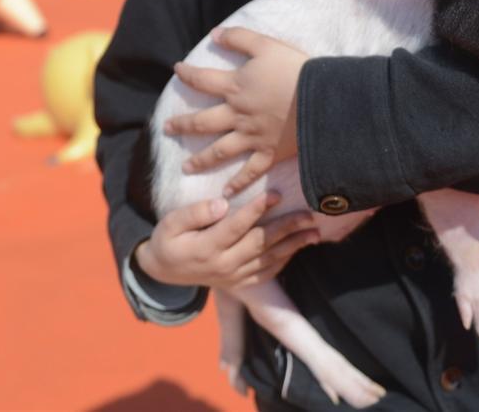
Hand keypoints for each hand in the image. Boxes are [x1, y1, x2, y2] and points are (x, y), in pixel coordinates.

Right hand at [134, 191, 318, 289]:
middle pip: (260, 243)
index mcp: (206, 249)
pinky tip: (299, 247)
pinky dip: (285, 260)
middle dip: (287, 227)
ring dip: (294, 245)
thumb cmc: (169, 240)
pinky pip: (267, 273)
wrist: (164, 272)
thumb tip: (221, 204)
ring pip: (269, 259)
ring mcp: (234, 277)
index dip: (257, 210)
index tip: (276, 194)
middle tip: (308, 214)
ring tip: (314, 231)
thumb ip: (193, 213)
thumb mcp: (169, 224)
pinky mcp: (240, 284)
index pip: (237, 227)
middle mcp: (224, 266)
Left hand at [165, 27, 306, 194]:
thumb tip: (214, 34)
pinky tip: (227, 193)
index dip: (187, 74)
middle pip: (203, 121)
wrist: (320, 100)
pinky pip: (250, 171)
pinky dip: (238, 183)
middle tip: (168, 129)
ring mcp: (252, 137)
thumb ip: (239, 38)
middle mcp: (237, 115)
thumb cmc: (295, 70)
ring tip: (186, 168)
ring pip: (219, 150)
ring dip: (201, 159)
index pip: (202, 80)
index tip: (177, 71)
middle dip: (183, 125)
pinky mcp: (269, 153)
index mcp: (235, 87)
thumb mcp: (266, 45)